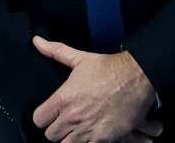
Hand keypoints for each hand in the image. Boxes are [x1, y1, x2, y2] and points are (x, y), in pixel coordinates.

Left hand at [31, 36, 159, 142]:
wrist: (136, 78)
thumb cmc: (109, 69)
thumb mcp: (79, 58)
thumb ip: (55, 51)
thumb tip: (37, 42)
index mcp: (64, 98)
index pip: (38, 119)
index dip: (42, 117)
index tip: (49, 114)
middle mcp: (74, 116)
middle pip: (50, 135)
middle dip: (55, 130)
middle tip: (63, 123)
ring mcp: (89, 129)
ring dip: (70, 138)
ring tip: (76, 130)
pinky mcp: (105, 138)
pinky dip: (87, 142)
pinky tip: (90, 134)